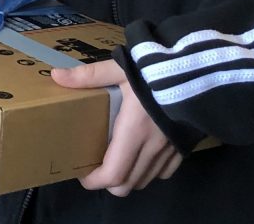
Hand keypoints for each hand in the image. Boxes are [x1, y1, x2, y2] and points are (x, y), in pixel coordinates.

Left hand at [51, 59, 182, 196]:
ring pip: (146, 180)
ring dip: (128, 177)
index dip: (94, 180)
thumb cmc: (153, 69)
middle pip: (128, 184)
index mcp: (133, 132)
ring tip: (115, 159)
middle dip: (109, 182)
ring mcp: (170, 150)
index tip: (81, 172)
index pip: (113, 174)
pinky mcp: (184, 146)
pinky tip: (141, 153)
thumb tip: (57, 75)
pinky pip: (164, 171)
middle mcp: (152, 147)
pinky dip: (149, 171)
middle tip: (95, 166)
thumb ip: (88, 75)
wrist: (196, 69)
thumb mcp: (118, 68)